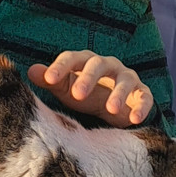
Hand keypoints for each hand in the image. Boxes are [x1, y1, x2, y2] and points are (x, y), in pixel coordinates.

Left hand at [28, 50, 153, 126]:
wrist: (114, 109)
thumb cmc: (86, 95)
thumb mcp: (66, 90)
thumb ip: (51, 80)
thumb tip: (30, 71)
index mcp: (86, 62)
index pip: (72, 58)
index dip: (61, 67)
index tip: (49, 79)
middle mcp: (108, 65)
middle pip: (98, 65)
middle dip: (88, 78)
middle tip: (78, 95)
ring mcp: (127, 78)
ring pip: (125, 80)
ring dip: (118, 94)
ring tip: (109, 109)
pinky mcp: (142, 93)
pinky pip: (145, 97)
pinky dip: (141, 107)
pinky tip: (134, 118)